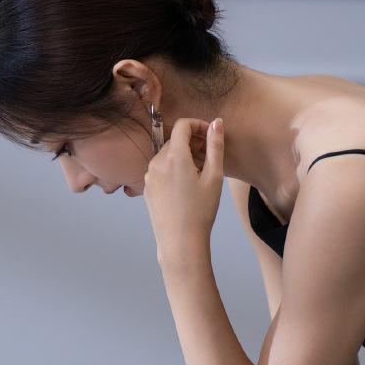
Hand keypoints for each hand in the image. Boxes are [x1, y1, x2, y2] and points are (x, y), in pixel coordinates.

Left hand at [143, 117, 223, 262]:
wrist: (180, 242)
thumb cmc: (200, 211)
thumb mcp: (214, 177)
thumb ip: (215, 146)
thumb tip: (217, 122)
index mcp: (173, 157)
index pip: (182, 126)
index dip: (198, 125)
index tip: (211, 136)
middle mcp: (156, 163)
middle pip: (175, 140)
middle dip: (193, 143)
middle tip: (210, 158)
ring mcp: (149, 176)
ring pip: (167, 155)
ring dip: (183, 157)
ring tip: (200, 175)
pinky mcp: (147, 188)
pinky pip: (160, 170)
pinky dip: (173, 169)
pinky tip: (186, 186)